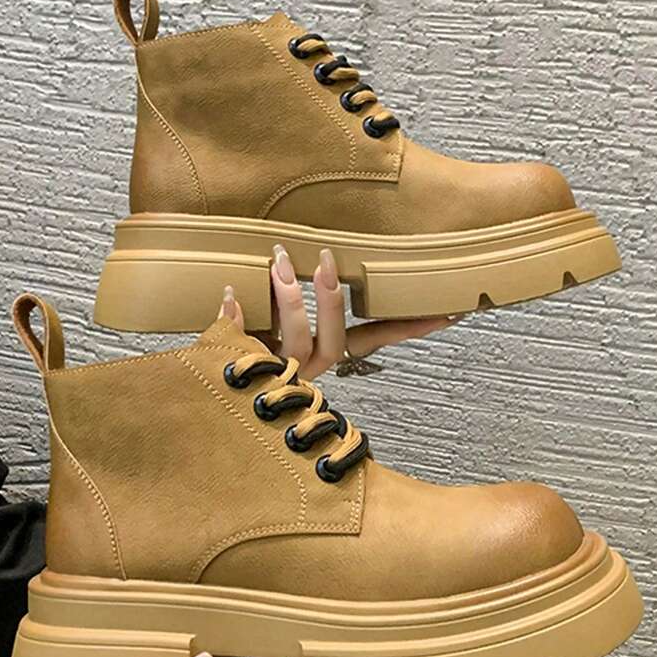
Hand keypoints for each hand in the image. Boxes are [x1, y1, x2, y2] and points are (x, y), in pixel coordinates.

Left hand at [220, 244, 458, 379]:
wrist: (210, 401)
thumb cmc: (251, 348)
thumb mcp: (282, 326)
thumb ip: (298, 303)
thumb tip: (313, 255)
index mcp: (327, 357)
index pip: (374, 339)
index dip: (409, 328)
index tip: (446, 314)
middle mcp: (310, 369)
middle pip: (335, 339)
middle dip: (331, 299)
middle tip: (325, 261)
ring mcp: (280, 375)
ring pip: (297, 341)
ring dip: (290, 300)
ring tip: (278, 263)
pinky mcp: (247, 376)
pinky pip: (242, 345)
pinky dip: (235, 316)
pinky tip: (229, 293)